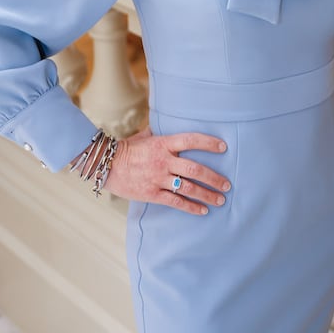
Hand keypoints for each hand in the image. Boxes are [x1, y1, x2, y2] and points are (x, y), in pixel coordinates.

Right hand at [104, 126, 230, 214]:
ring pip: (189, 188)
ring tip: (220, 200)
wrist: (106, 165)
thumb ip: (161, 132)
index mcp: (163, 144)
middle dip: (214, 178)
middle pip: (195, 170)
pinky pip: (176, 202)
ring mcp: (158, 178)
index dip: (208, 143)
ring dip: (207, 195)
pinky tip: (202, 211)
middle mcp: (163, 161)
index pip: (191, 140)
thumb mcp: (145, 135)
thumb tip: (172, 121)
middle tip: (227, 184)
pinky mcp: (152, 194)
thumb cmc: (127, 148)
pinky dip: (191, 207)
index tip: (224, 148)